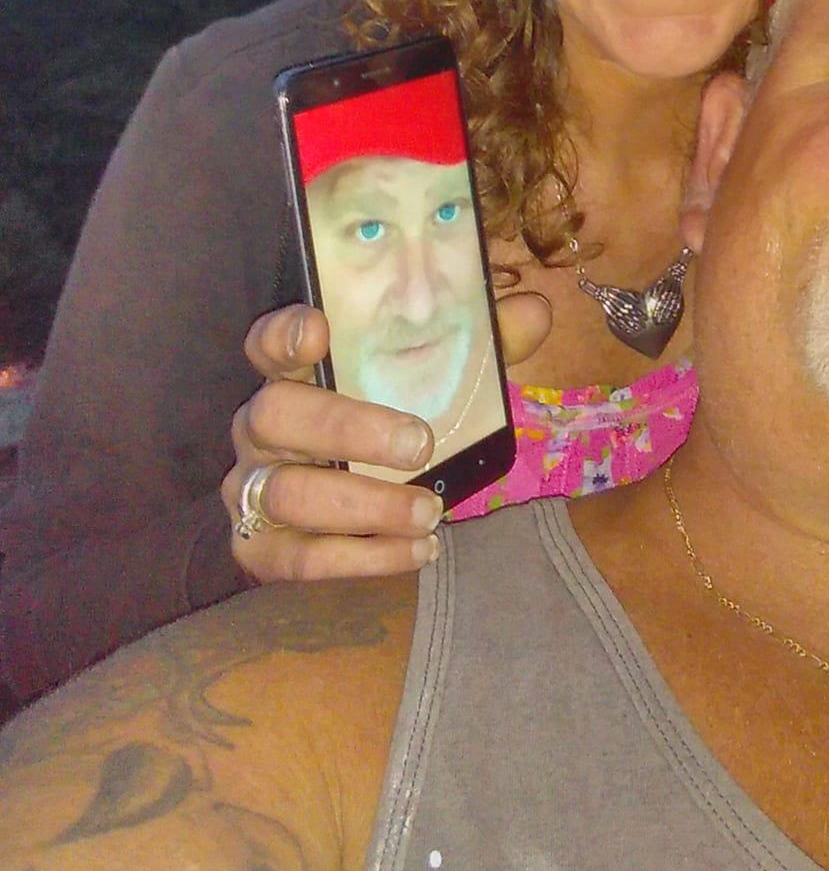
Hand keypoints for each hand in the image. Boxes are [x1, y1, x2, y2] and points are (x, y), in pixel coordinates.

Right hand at [222, 294, 551, 583]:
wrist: (342, 512)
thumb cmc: (391, 424)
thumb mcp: (434, 379)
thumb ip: (480, 343)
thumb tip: (534, 312)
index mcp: (294, 372)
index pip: (267, 341)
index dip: (282, 334)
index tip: (319, 329)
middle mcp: (260, 426)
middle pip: (275, 413)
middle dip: (348, 429)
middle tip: (420, 445)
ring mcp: (250, 488)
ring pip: (287, 493)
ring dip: (364, 505)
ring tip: (430, 512)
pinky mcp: (259, 549)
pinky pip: (299, 558)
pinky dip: (362, 558)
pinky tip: (417, 552)